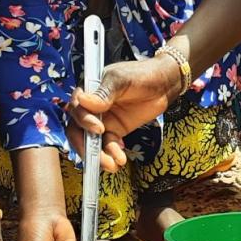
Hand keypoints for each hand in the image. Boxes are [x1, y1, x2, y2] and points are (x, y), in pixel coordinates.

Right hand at [66, 54, 182, 170]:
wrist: (163, 84)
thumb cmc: (141, 74)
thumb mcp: (122, 80)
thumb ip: (104, 93)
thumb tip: (84, 101)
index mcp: (89, 90)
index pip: (76, 108)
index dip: (83, 120)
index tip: (98, 128)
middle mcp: (92, 107)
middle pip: (78, 129)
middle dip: (85, 146)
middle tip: (96, 158)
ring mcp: (103, 120)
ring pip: (92, 141)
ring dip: (99, 155)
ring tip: (111, 165)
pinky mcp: (115, 130)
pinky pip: (108, 145)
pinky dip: (112, 153)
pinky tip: (120, 158)